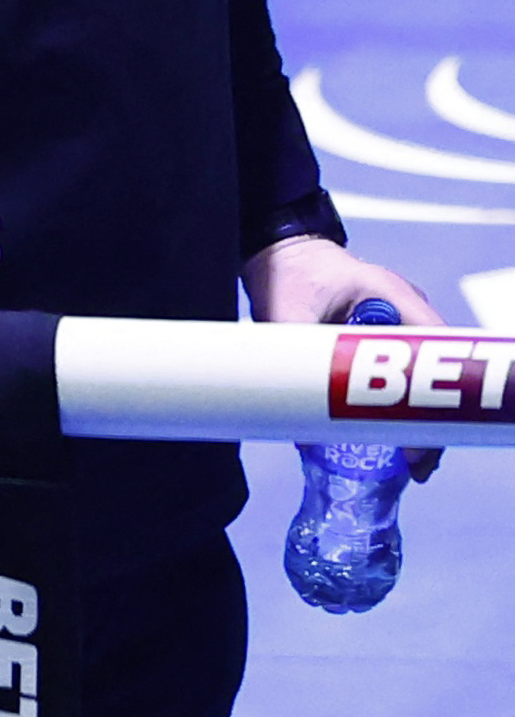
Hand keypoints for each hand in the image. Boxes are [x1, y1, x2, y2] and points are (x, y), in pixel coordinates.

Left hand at [244, 233, 447, 477]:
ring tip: (407, 463)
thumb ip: (292, 367)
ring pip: (424, 377)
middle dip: (433, 422)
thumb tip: (304, 432)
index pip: (437, 352)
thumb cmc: (285, 272)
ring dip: (418, 418)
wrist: (277, 248)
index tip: (424, 440)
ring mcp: (399, 322)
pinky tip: (386, 436)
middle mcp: (406, 310)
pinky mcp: (383, 335)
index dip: (438, 399)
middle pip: (439, 373)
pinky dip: (398, 404)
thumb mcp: (284, 315)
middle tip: (417, 467)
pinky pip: (402, 373)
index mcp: (392, 297)